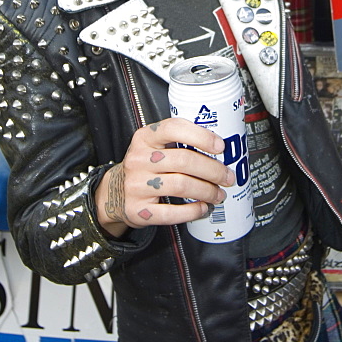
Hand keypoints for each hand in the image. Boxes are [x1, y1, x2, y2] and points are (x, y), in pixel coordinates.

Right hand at [95, 117, 233, 237]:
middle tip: (227, 177)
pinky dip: (192, 211)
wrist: (114, 192)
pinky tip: (202, 208)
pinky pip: (171, 212)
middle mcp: (139, 159)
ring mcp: (136, 185)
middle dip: (212, 170)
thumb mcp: (153, 146)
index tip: (220, 147)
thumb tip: (219, 149)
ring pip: (181, 185)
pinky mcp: (138, 210)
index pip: (174, 128)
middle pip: (183, 161)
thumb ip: (178, 142)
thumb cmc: (145, 166)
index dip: (201, 136)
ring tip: (218, 194)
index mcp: (145, 137)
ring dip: (207, 190)